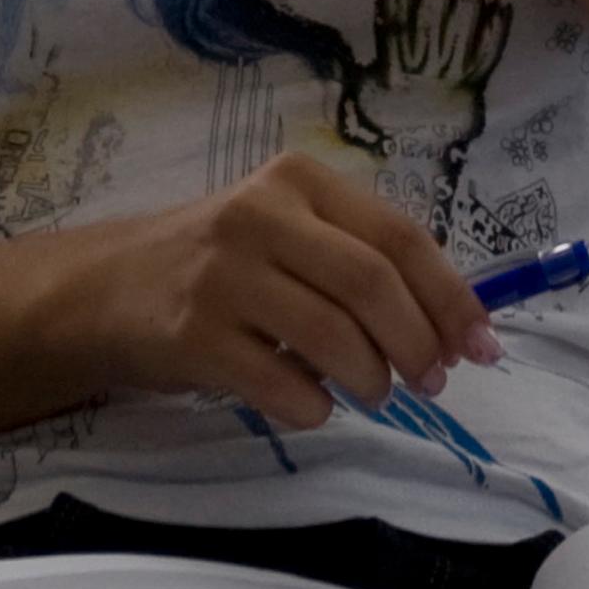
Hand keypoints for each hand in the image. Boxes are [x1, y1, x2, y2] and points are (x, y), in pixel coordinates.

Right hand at [60, 152, 502, 426]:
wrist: (104, 291)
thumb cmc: (218, 265)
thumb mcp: (287, 234)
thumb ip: (361, 261)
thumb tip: (458, 328)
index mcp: (298, 182)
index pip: (400, 237)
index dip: (451, 298)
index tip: (483, 346)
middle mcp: (259, 216)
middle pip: (372, 285)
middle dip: (419, 344)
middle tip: (433, 382)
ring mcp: (222, 276)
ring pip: (333, 338)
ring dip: (372, 379)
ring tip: (373, 392)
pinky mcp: (193, 336)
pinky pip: (282, 385)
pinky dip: (314, 406)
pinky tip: (310, 402)